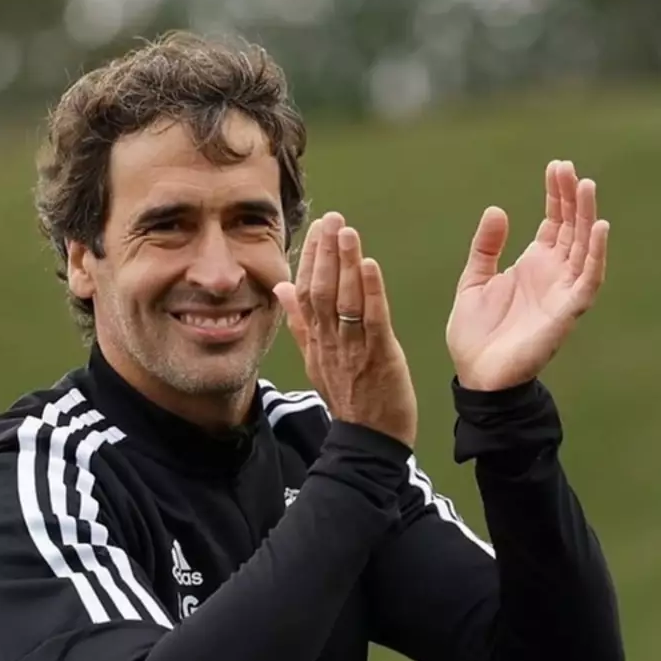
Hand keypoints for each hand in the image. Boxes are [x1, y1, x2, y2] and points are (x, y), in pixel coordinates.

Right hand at [273, 212, 418, 448]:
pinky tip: (369, 265)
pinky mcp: (379, 357)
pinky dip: (370, 291)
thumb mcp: (316, 361)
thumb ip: (300, 324)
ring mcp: (352, 350)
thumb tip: (282, 289)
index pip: (305, 293)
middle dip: (325, 252)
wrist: (368, 443)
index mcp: (316, 342)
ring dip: (345, 263)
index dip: (310, 259)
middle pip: (320, 290)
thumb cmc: (350, 401)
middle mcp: (330, 342)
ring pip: (343, 301)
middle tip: (332, 218)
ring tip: (346, 231)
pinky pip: (371, 320)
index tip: (316, 229)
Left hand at [446, 160, 610, 390]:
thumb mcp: (473, 281)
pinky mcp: (566, 312)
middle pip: (571, 228)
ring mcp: (562, 292)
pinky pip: (588, 280)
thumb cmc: (476, 335)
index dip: (556, 195)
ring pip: (584, 247)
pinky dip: (596, 254)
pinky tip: (599, 227)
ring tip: (586, 186)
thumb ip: (486, 247)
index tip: (556, 166)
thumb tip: (497, 209)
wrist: (476, 376)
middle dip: (571, 198)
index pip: (554, 222)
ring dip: (587, 217)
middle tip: (568, 168)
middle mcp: (552, 275)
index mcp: (532, 265)